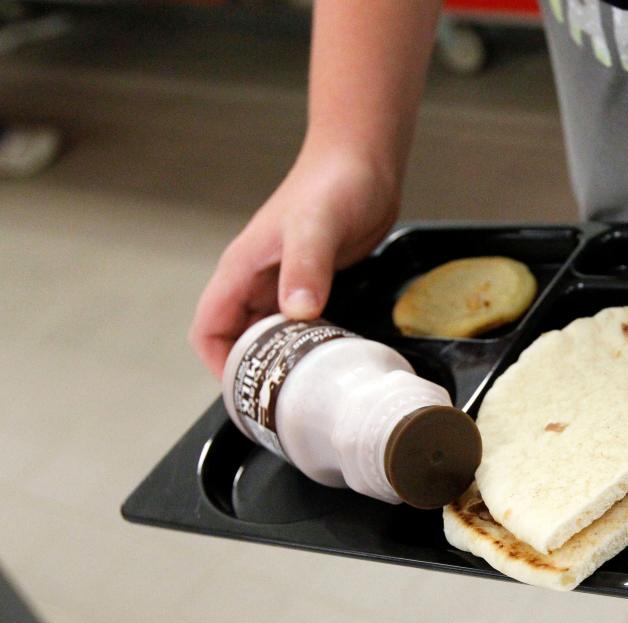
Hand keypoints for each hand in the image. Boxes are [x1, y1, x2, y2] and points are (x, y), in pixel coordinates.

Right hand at [189, 144, 399, 377]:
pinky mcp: (312, 283)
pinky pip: (298, 324)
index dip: (219, 363)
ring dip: (282, 359)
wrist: (362, 161)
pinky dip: (306, 343)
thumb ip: (306, 266)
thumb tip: (297, 312)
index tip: (246, 390)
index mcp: (241, 269)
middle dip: (253, 370)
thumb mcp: (318, 226)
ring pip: (269, 334)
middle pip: (238, 339)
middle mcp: (257, 279)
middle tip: (286, 399)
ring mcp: (283, 282)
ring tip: (309, 385)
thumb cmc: (334, 183)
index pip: (209, 328)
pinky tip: (329, 356)